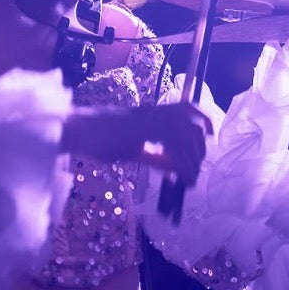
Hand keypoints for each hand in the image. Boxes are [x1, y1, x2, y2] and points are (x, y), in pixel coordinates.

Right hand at [62, 101, 211, 188]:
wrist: (78, 130)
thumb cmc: (100, 139)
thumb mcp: (134, 150)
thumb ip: (155, 157)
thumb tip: (173, 168)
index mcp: (152, 114)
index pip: (188, 109)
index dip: (203, 120)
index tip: (210, 137)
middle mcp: (154, 112)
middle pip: (191, 124)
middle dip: (198, 150)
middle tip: (195, 171)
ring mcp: (148, 119)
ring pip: (184, 135)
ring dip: (190, 160)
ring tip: (188, 179)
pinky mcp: (142, 129)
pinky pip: (172, 144)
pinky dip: (180, 163)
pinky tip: (179, 177)